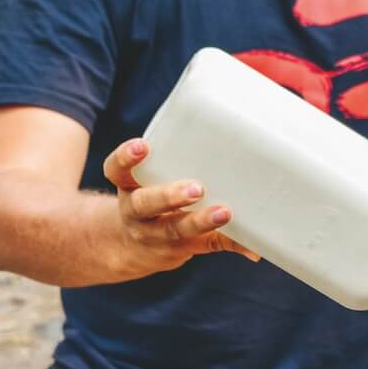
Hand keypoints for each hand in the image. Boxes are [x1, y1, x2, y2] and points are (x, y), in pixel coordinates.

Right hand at [102, 138, 260, 274]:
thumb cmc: (153, 195)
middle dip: (169, 196)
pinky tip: (251, 248)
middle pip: (145, 205)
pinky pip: (207, 246)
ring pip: (175, 230)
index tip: (143, 146)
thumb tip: (229, 119)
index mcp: (129, 187)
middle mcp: (137, 212)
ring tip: (224, 213)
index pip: (117, 170)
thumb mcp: (148, 178)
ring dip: (201, 222)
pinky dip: (231, 244)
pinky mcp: (182, 248)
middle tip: (196, 189)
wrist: (132, 247)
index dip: (126, 158)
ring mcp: (157, 234)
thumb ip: (173, 155)